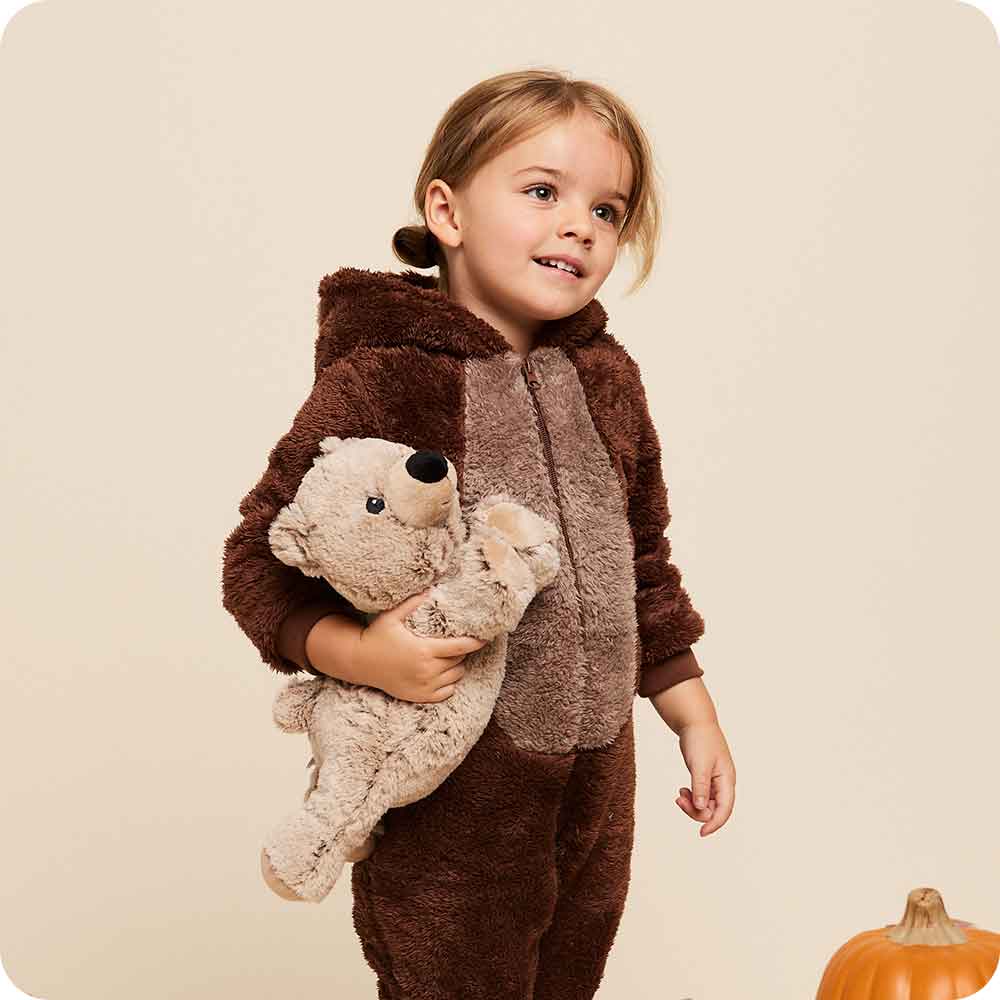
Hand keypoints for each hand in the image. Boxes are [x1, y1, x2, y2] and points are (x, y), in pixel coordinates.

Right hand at [355, 589, 486, 703]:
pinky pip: (447, 692)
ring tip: (448, 657)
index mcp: (423, 650)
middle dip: (461, 652)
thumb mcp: (391, 617)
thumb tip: (430, 589)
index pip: (460, 647)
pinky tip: (442, 673)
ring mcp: (424, 686)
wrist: (359, 663)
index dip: (475, 642)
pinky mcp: (420, 696)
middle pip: (459, 660)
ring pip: (455, 676)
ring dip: (456, 666)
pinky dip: (449, 683)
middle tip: (456, 643)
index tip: (485, 637)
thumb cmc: (376, 636)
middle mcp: (427, 670)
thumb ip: (412, 603)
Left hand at [675, 720, 734, 836]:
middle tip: (679, 800)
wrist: (695, 722)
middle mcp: (723, 783)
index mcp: (727, 780)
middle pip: (713, 810)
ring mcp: (715, 781)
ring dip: (692, 805)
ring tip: (679, 795)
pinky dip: (691, 797)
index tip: (701, 833)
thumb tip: (701, 809)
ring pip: (706, 804)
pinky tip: (682, 791)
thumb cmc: (700, 740)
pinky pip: (701, 796)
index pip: (725, 809)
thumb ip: (700, 786)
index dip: (715, 823)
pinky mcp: (706, 778)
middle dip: (696, 811)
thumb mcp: (699, 764)